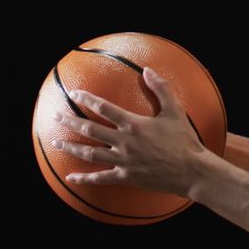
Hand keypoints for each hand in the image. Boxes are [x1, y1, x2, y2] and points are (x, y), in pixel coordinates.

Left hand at [50, 66, 209, 196]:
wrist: (191, 171)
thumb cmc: (184, 140)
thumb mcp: (175, 110)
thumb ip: (161, 88)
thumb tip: (147, 70)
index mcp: (134, 124)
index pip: (104, 108)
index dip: (87, 99)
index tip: (74, 93)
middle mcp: (124, 142)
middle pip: (90, 130)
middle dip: (70, 121)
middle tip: (56, 115)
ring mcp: (123, 161)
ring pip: (90, 153)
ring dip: (71, 147)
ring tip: (56, 142)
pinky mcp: (126, 176)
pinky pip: (101, 178)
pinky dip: (84, 179)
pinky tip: (71, 177)